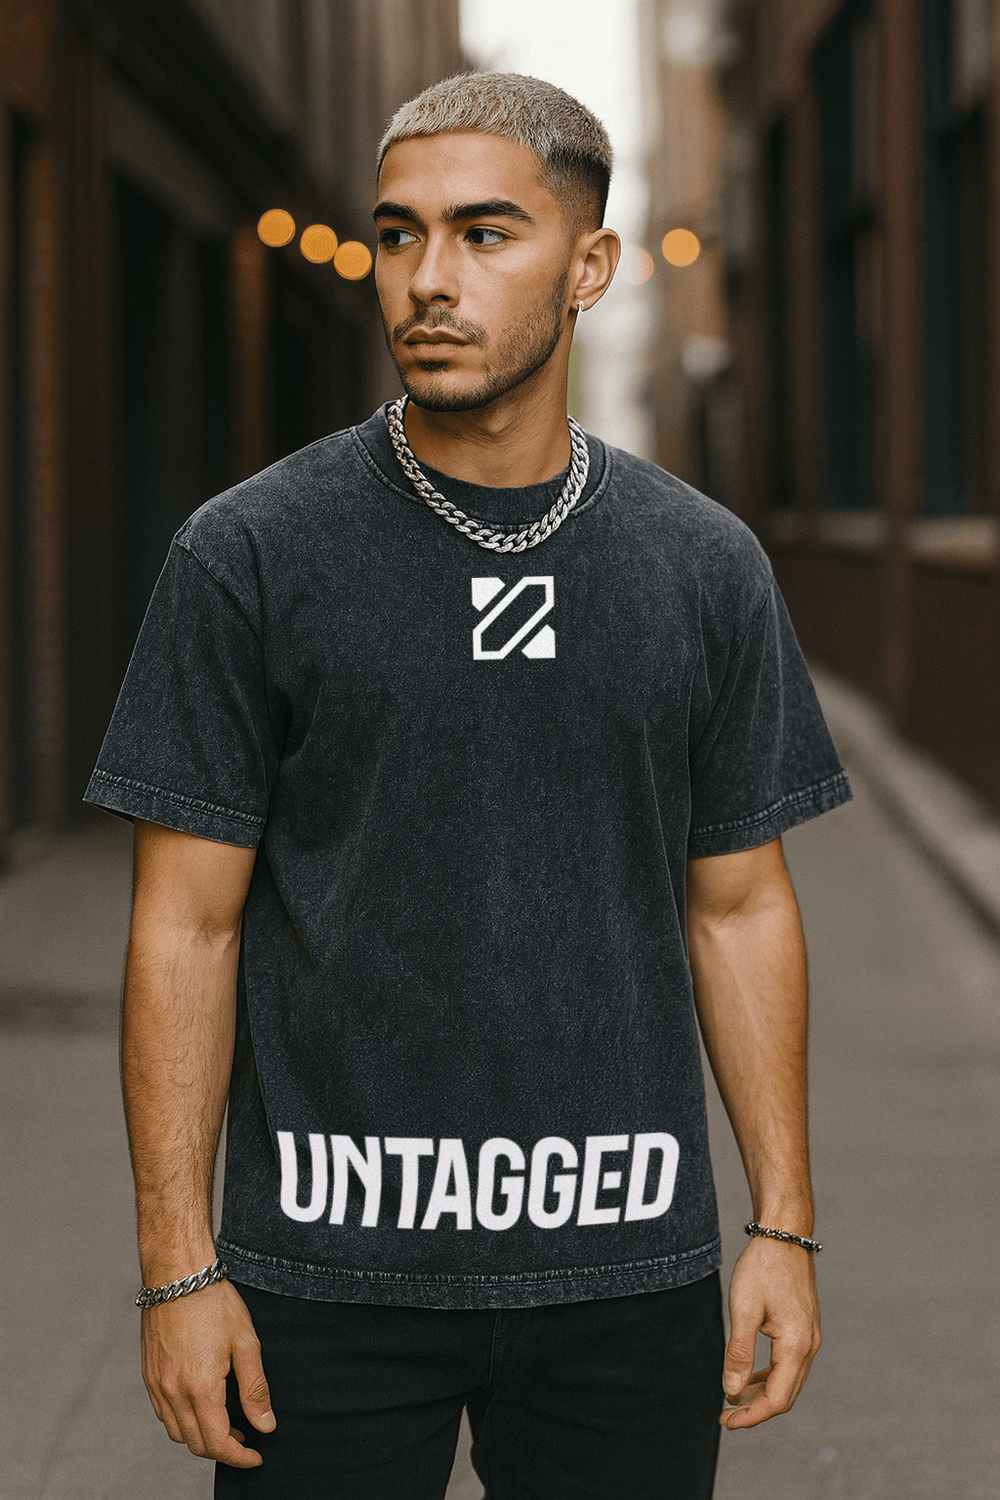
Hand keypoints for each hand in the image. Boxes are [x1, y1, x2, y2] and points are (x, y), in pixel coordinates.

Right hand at [141, 1279, 274, 1465]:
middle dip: (222, 1449)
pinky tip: (199, 1404)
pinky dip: (181, 1420)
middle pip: (195, 1444)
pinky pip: (163, 1413)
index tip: (255, 1455)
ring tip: (224, 1421)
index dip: (239, 1457)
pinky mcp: (148, 1374)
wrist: (178, 1275)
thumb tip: (265, 1424)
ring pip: (176, 1432)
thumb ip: (255, 1389)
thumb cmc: (214, 1303)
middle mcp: (173, 1392)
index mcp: (200, 1388)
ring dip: (200, 1437)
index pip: (217, 1443)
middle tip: (244, 1437)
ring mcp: (157, 1384)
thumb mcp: (246, 1343)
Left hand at [719, 1235, 820, 1428]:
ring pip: (787, 1381)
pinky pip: (788, 1364)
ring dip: (761, 1394)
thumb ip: (739, 1353)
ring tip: (733, 1400)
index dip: (751, 1415)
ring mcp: (809, 1337)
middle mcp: (809, 1346)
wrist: (784, 1235)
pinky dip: (769, 1376)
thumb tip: (732, 1392)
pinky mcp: (803, 1329)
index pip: (777, 1399)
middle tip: (724, 1417)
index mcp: (797, 1345)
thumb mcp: (744, 1309)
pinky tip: (749, 1377)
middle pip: (785, 1395)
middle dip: (755, 1409)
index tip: (726, 1421)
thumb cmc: (763, 1268)